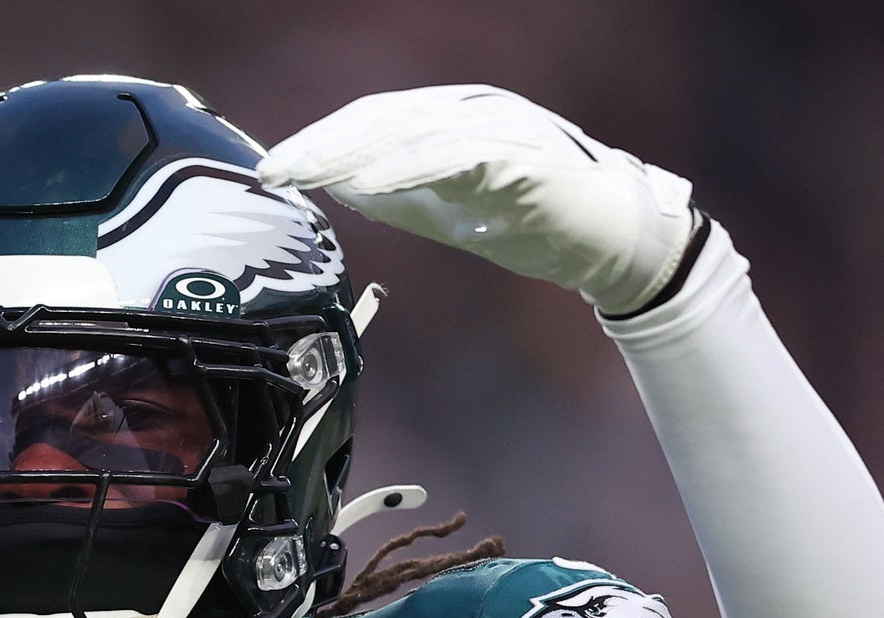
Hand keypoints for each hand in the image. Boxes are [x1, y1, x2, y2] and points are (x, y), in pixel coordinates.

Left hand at [258, 86, 693, 314]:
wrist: (608, 241)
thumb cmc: (532, 222)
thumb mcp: (447, 211)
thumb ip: (395, 197)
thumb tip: (338, 188)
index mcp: (449, 118)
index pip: (371, 120)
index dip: (320, 142)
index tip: (274, 171)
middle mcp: (469, 109)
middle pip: (381, 117)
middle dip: (321, 145)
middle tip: (274, 171)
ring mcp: (497, 126)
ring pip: (412, 129)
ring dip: (354, 152)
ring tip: (308, 174)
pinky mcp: (521, 155)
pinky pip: (456, 155)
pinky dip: (410, 167)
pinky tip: (371, 183)